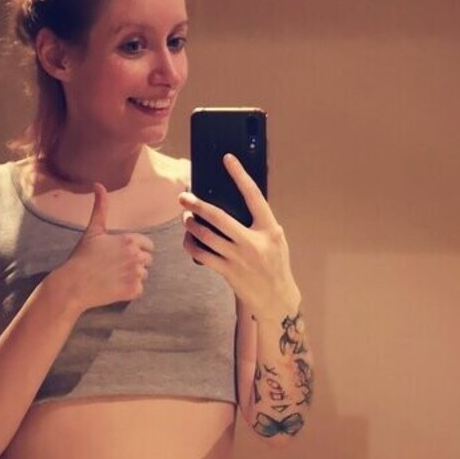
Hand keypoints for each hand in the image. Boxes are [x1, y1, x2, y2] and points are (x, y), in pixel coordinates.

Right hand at [58, 183, 153, 311]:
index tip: (120, 255)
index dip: (136, 250)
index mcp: (130, 240)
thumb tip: (98, 184)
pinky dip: (130, 290)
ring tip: (114, 276)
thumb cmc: (83, 257)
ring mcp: (136, 274)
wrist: (73, 285)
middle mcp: (136, 256)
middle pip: (148, 260)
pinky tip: (114, 286)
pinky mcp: (133, 290)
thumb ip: (101, 207)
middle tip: (115, 266)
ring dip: (133, 277)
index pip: (149, 246)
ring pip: (144, 275)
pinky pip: (140, 290)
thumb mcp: (93, 230)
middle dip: (135, 263)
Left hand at [180, 154, 298, 319]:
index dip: (240, 175)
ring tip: (186, 218)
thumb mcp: (276, 240)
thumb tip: (238, 200)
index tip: (227, 159)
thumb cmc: (275, 265)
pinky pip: (202, 254)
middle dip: (197, 205)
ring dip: (191, 225)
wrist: (276, 299)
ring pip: (206, 236)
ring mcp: (239, 258)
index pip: (254, 196)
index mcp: (269, 229)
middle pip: (219, 217)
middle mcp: (254, 241)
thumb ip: (260, 222)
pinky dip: (191, 245)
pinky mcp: (227, 272)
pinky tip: (188, 240)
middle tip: (183, 196)